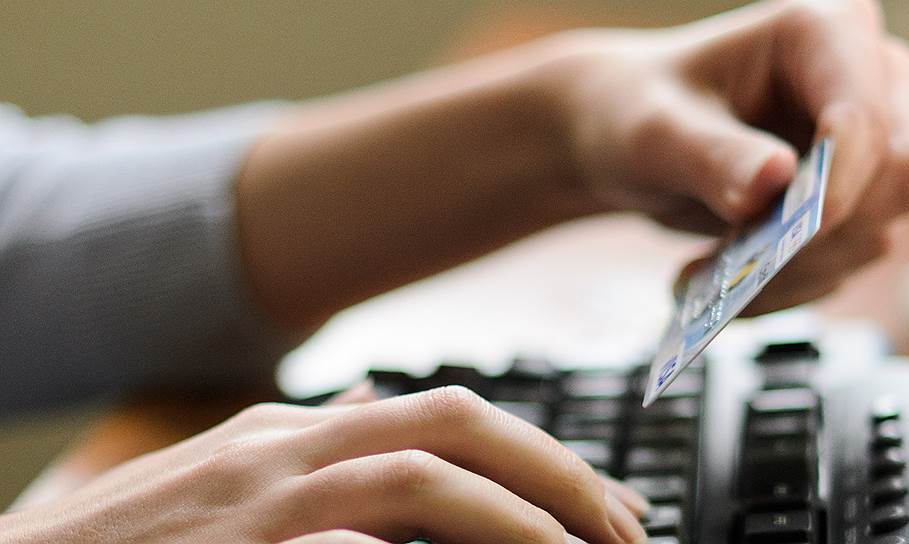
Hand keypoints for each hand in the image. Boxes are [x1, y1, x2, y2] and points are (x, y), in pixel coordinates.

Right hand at [1, 387, 646, 543]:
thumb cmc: (137, 539)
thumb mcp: (232, 469)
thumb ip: (316, 437)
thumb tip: (382, 401)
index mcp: (298, 429)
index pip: (450, 417)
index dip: (541, 458)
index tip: (601, 506)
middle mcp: (288, 449)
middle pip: (455, 427)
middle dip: (556, 474)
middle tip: (624, 529)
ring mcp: (261, 502)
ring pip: (417, 478)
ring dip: (516, 519)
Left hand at [542, 0, 908, 312]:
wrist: (625, 137)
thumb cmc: (636, 110)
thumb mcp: (653, 133)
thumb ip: (710, 156)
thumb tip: (773, 182)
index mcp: (823, 34)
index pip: (867, 115)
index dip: (841, 181)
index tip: (789, 233)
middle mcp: (866, 83)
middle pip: (904, 175)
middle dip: (823, 237)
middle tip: (741, 265)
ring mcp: (866, 147)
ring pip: (875, 231)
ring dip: (792, 271)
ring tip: (703, 274)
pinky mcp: (851, 201)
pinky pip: (844, 260)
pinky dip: (784, 283)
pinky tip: (724, 281)